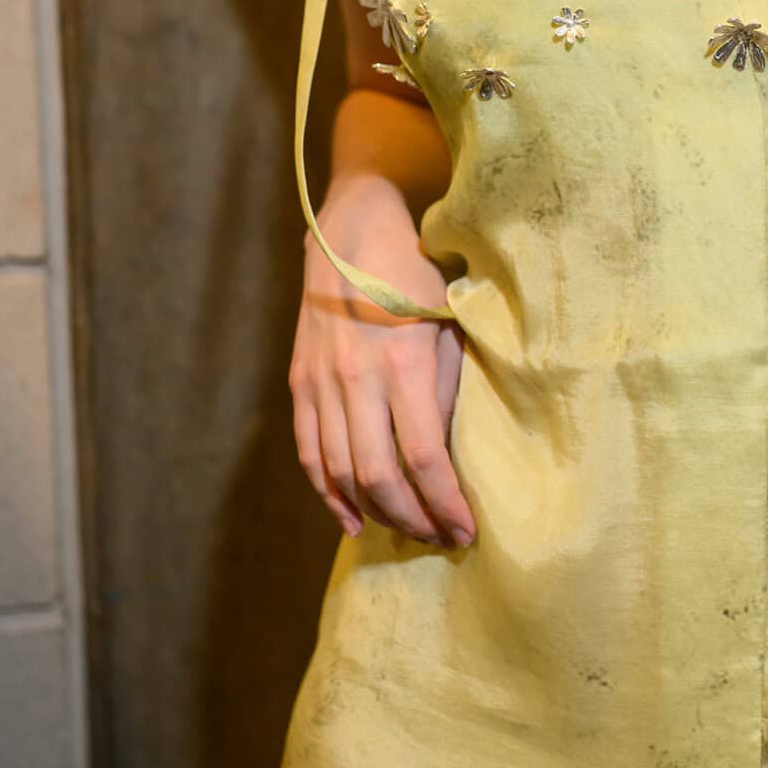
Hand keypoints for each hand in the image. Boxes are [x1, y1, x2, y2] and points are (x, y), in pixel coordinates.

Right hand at [289, 178, 473, 549]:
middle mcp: (355, 378)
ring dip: (377, 512)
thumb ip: (446, 389)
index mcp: (402, 362)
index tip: (467, 531)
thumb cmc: (416, 273)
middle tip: (442, 539)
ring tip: (409, 531)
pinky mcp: (300, 382)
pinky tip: (353, 518)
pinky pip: (310, 453)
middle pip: (379, 477)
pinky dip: (329, 493)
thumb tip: (449, 454)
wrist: (351, 228)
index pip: (424, 458)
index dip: (445, 504)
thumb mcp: (448, 323)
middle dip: (414, 519)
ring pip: (341, 473)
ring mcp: (320, 382)